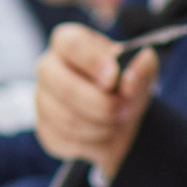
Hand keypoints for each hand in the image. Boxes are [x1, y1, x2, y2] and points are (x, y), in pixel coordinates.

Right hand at [34, 24, 155, 176]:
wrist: (122, 115)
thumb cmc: (127, 83)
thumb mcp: (143, 68)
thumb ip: (142, 66)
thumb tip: (128, 80)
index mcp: (68, 42)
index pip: (71, 44)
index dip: (94, 62)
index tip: (113, 78)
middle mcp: (48, 68)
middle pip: (66, 88)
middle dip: (103, 104)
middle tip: (124, 108)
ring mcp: (42, 101)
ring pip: (69, 120)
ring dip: (104, 126)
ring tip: (118, 121)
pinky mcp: (46, 131)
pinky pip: (69, 143)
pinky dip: (96, 144)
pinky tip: (106, 134)